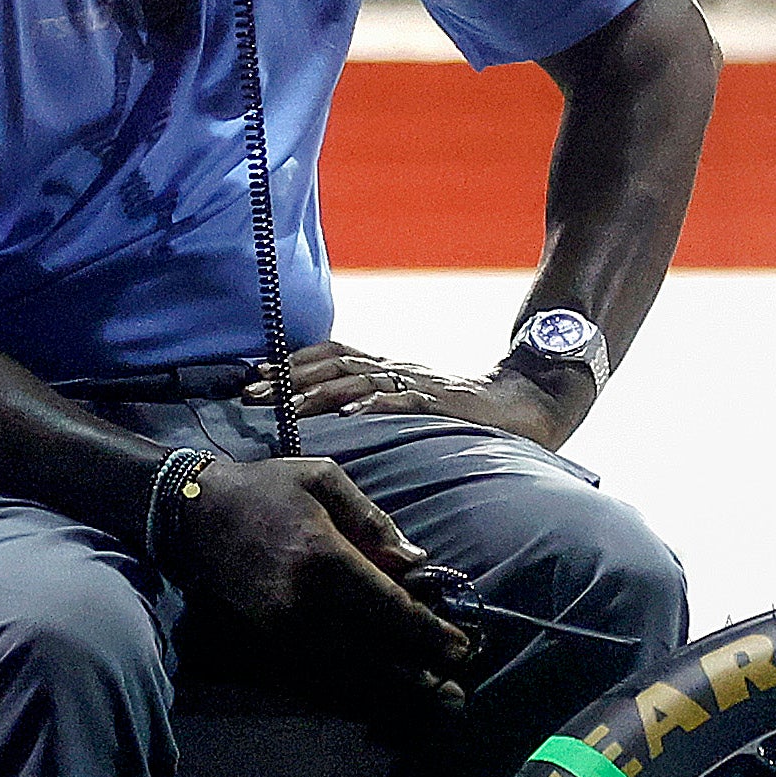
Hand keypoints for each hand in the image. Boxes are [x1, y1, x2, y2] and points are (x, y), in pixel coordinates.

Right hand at [152, 452, 474, 714]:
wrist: (193, 513)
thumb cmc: (267, 488)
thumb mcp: (324, 479)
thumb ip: (374, 520)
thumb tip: (417, 562)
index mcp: (324, 557)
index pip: (389, 607)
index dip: (428, 633)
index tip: (461, 647)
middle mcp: (304, 602)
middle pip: (375, 649)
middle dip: (420, 675)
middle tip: (458, 694)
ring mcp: (282, 628)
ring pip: (349, 671)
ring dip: (393, 692)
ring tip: (432, 704)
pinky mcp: (266, 641)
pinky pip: (316, 676)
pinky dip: (352, 693)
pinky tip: (381, 702)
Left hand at [274, 339, 586, 449]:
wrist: (526, 403)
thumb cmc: (465, 409)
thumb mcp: (413, 401)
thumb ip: (379, 403)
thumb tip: (331, 422)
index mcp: (388, 368)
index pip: (331, 355)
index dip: (290, 363)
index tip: (253, 377)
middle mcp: (397, 369)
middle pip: (333, 365)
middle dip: (288, 379)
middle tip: (249, 395)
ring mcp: (419, 383)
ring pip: (360, 380)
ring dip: (318, 394)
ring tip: (286, 409)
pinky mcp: (442, 403)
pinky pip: (405, 400)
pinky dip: (376, 406)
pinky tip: (352, 416)